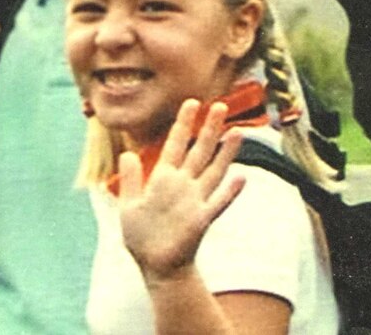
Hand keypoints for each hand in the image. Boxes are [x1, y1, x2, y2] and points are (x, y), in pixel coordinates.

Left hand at [118, 100, 244, 283]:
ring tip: (237, 132)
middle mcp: (183, 185)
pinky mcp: (201, 220)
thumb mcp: (129, 205)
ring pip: (213, 171)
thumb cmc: (142, 237)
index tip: (191, 103)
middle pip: (199, 151)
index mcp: (164, 179)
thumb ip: (131, 179)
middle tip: (220, 106)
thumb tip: (127, 154)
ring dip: (226, 153)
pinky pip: (218, 204)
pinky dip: (230, 192)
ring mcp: (195, 201)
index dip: (183, 124)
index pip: (176, 144)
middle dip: (209, 129)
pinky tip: (243, 177)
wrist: (156, 266)